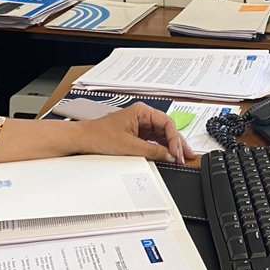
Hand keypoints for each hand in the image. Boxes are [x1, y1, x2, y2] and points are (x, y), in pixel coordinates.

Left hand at [73, 102, 195, 164]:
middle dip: (176, 143)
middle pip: (167, 129)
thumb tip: (169, 155)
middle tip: (186, 156)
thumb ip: (152, 151)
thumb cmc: (100, 136)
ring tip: (180, 158)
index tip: (177, 152)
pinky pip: (154, 141)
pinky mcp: (137, 135)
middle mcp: (143, 116)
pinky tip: (167, 156)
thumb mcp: (130, 146)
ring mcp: (141, 125)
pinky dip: (161, 149)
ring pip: (162, 136)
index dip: (174, 139)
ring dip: (170, 147)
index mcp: (142, 111)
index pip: (167, 123)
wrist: (84, 140)